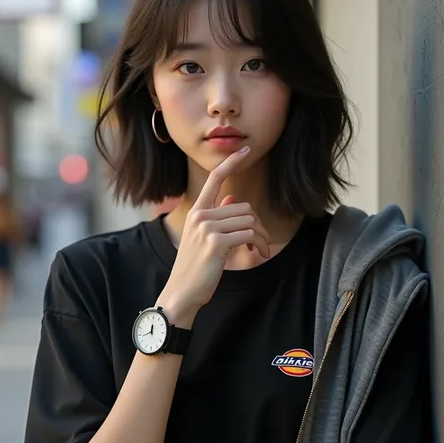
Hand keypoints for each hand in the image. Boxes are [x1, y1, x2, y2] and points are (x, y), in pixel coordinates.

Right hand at [157, 147, 271, 321]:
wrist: (182, 292)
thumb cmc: (195, 268)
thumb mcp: (203, 238)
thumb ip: (218, 216)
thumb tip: (231, 198)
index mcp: (196, 212)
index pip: (215, 179)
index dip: (231, 162)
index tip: (245, 150)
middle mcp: (200, 215)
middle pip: (243, 207)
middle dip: (258, 225)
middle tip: (261, 243)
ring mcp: (207, 228)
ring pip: (249, 220)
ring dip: (261, 236)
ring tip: (260, 250)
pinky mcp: (216, 242)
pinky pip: (248, 233)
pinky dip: (259, 243)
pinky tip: (257, 253)